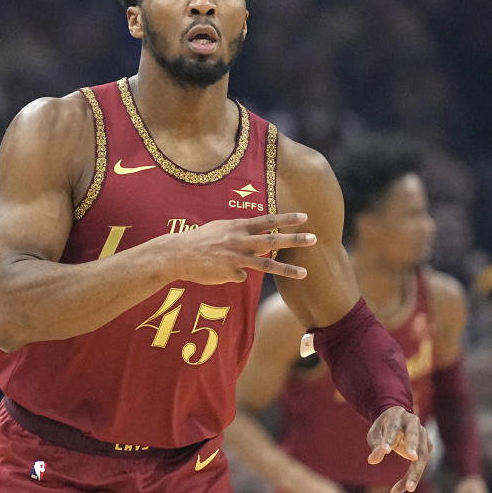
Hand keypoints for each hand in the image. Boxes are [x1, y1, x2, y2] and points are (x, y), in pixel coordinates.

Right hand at [166, 212, 315, 283]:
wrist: (177, 254)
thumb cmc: (197, 241)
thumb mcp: (219, 229)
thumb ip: (238, 233)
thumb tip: (250, 240)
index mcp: (237, 226)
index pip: (267, 220)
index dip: (286, 218)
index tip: (304, 216)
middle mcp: (240, 240)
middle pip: (272, 240)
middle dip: (295, 239)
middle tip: (314, 238)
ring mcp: (236, 257)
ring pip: (266, 264)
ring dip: (287, 269)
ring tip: (305, 273)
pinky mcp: (230, 272)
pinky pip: (241, 276)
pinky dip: (236, 275)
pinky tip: (221, 272)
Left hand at [365, 406, 431, 492]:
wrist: (398, 422)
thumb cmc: (384, 428)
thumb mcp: (375, 434)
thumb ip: (375, 445)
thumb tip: (373, 461)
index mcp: (397, 415)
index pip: (393, 426)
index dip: (389, 438)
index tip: (385, 451)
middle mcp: (413, 422)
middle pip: (414, 434)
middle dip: (413, 445)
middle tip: (412, 458)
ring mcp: (423, 433)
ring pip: (422, 453)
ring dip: (416, 471)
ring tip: (408, 488)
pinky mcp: (428, 446)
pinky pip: (422, 463)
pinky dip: (414, 477)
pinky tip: (406, 487)